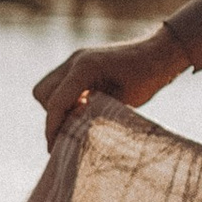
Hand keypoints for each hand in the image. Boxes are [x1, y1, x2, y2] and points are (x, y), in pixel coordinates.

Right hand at [33, 26, 189, 142]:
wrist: (159, 53)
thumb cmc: (147, 76)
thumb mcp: (123, 100)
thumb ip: (94, 113)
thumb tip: (73, 131)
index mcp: (84, 67)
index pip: (55, 102)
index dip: (52, 127)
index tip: (53, 148)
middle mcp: (75, 60)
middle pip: (43, 93)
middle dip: (53, 114)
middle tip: (71, 129)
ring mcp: (76, 59)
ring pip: (48, 88)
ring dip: (58, 107)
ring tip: (79, 118)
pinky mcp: (80, 63)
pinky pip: (61, 84)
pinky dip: (67, 99)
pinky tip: (85, 108)